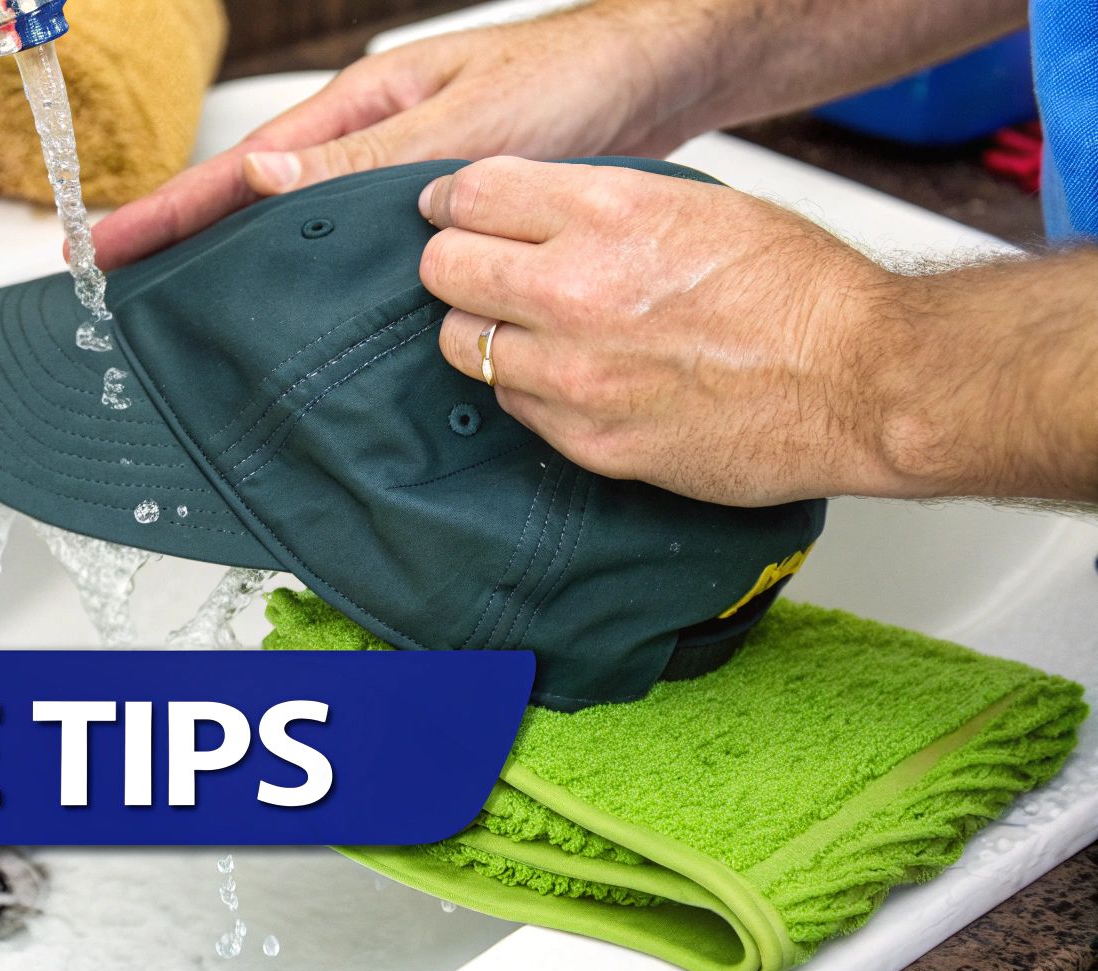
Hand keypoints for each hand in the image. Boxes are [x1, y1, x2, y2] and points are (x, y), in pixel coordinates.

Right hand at [89, 7, 711, 268]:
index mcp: (358, 109)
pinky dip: (323, 278)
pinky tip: (310, 314)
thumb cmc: (568, 80)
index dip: (169, 212)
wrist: (656, 80)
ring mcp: (400, 176)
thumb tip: (260, 178)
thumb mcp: (460, 123)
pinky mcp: (440, 208)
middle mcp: (369, 144)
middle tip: (121, 288)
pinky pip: (361, 248)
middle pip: (254, 200)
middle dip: (184, 240)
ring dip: (246, 265)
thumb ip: (361, 159)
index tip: (104, 246)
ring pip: (304, 230)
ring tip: (187, 310)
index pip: (240, 170)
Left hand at [421, 156, 901, 506]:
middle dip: (454, 265)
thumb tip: (530, 213)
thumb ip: (598, 207)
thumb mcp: (694, 204)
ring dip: (483, 333)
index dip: (454, 201)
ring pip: (460, 344)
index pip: (470, 195)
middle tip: (478, 272)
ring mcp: (575, 374)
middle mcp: (576, 292)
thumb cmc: (800, 291)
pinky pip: (512, 407)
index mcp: (607, 215)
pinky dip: (526, 391)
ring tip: (527, 331)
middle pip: (443, 269)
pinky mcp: (588, 440)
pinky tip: (568, 378)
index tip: (453, 212)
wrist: (861, 381)